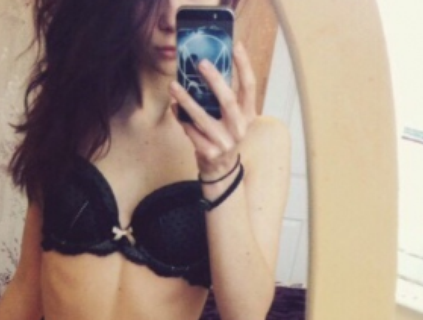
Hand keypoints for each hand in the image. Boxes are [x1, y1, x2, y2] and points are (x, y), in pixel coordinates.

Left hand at [169, 40, 257, 180]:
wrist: (222, 170)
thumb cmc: (224, 136)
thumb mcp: (232, 119)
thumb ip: (225, 100)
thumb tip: (207, 70)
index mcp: (248, 116)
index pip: (249, 86)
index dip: (244, 66)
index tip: (235, 46)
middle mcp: (239, 128)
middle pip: (227, 99)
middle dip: (214, 79)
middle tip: (200, 63)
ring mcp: (224, 142)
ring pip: (202, 117)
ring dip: (186, 100)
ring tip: (173, 86)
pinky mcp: (209, 152)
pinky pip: (191, 131)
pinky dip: (181, 119)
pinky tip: (175, 107)